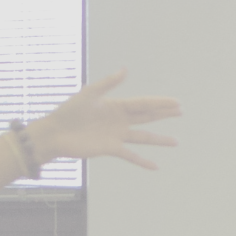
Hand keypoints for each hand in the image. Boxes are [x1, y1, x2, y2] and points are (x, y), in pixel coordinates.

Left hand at [30, 69, 181, 170]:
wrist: (56, 133)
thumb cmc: (69, 111)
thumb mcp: (89, 94)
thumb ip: (108, 83)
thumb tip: (125, 70)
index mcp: (116, 105)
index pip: (143, 103)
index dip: (160, 103)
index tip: (176, 103)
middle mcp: (119, 120)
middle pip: (146, 117)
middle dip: (163, 114)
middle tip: (180, 111)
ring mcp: (116, 135)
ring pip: (143, 137)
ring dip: (159, 140)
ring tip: (175, 142)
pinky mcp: (110, 149)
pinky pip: (130, 155)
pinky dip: (142, 161)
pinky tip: (155, 166)